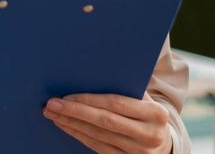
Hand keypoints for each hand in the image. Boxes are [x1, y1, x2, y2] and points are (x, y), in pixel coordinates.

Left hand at [43, 92, 171, 152]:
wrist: (164, 143)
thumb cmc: (146, 112)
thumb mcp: (144, 98)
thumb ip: (126, 85)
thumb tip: (90, 69)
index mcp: (156, 113)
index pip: (115, 104)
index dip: (88, 100)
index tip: (65, 95)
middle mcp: (150, 134)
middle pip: (104, 121)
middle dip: (74, 111)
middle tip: (51, 104)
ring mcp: (139, 151)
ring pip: (98, 136)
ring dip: (72, 124)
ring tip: (53, 114)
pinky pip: (98, 147)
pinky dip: (79, 135)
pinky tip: (66, 126)